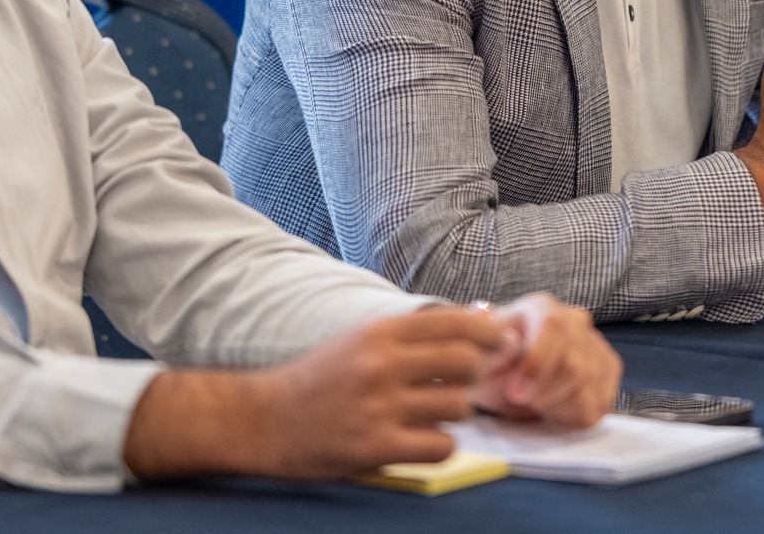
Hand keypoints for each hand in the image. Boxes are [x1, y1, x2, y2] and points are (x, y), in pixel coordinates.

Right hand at [123, 308, 503, 480]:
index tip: (500, 343)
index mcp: (378, 331)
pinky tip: (422, 440)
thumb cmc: (318, 378)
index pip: (454, 322)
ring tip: (434, 413)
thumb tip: (480, 315)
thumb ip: (414, 332)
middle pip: (465, 362)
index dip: (488, 333)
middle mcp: (381, 364)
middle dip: (476, 375)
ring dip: (456, 413)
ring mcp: (379, 407)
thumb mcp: (361, 340)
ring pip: (458, 406)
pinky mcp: (375, 447)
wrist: (263, 419)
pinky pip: (441, 446)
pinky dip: (440, 445)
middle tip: (463, 384)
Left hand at [470, 293, 619, 428]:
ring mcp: (596, 345)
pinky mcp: (609, 370)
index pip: (553, 328)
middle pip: (574, 367)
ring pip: (587, 390)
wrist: (507, 372)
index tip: (515, 393)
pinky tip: (553, 405)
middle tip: (520, 399)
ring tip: (535, 399)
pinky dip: (571, 415)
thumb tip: (509, 342)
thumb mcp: (479, 356)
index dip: (537, 365)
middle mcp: (575, 320)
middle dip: (542, 394)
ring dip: (555, 406)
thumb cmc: (493, 362)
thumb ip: (490, 349)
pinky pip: (597, 405)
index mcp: (541, 308)